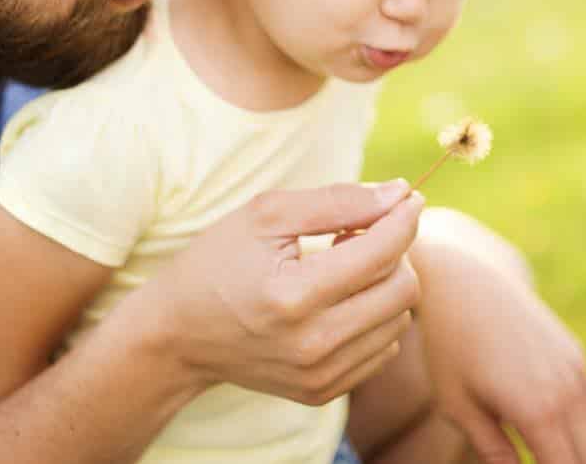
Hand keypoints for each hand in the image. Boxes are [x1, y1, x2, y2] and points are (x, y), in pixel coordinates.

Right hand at [139, 180, 423, 404]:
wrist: (178, 331)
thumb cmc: (219, 259)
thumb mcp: (267, 214)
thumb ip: (336, 201)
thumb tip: (399, 193)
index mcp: (294, 295)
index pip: (381, 253)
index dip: (402, 217)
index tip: (407, 196)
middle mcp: (313, 344)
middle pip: (402, 290)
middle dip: (394, 250)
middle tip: (358, 230)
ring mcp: (320, 375)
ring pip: (398, 319)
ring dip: (383, 282)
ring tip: (341, 263)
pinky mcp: (323, 391)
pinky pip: (382, 349)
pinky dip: (372, 315)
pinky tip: (336, 296)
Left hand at [412, 220, 585, 463]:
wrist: (460, 279)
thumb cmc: (448, 344)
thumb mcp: (457, 405)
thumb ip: (492, 451)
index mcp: (537, 410)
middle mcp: (567, 391)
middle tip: (540, 462)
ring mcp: (576, 369)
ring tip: (548, 455)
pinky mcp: (576, 354)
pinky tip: (557, 437)